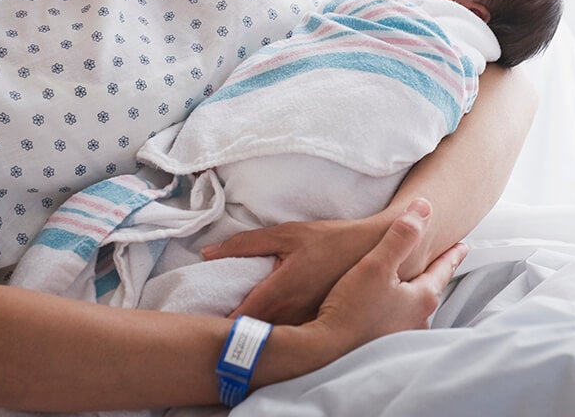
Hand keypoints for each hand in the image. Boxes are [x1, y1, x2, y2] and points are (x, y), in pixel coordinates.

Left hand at [202, 214, 389, 324]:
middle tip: (213, 326)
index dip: (217, 325)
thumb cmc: (328, 240)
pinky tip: (267, 330)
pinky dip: (275, 337)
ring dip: (254, 337)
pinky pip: (290, 338)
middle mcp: (291, 316)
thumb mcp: (285, 233)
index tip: (202, 321)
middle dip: (232, 334)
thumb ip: (244, 244)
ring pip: (271, 341)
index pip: (238, 320)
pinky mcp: (317, 328)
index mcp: (278, 293)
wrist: (373, 251)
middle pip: (252, 336)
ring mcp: (305, 326)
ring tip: (235, 330)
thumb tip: (207, 254)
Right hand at [311, 199, 467, 352]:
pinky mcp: (384, 346)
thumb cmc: (352, 307)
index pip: (443, 270)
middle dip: (436, 275)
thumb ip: (402, 236)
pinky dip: (398, 309)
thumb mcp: (377, 264)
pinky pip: (398, 320)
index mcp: (422, 298)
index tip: (463, 246)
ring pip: (415, 307)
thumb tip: (425, 207)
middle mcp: (418, 320)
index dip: (452, 255)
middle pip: (431, 289)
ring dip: (416, 294)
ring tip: (415, 284)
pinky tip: (388, 310)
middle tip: (442, 262)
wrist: (326, 349)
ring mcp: (402, 336)